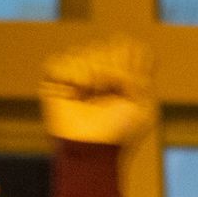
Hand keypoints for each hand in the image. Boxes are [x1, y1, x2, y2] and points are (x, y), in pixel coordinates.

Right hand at [40, 37, 155, 147]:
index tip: (129, 85)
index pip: (128, 45)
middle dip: (111, 68)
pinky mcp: (54, 83)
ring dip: (91, 72)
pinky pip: (59, 62)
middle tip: (108, 91)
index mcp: (122, 75)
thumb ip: (141, 75)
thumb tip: (114, 63)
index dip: (130, 61)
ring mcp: (76, 76)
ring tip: (90, 94)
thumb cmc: (121, 135)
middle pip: (107, 45)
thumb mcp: (143, 105)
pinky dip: (69, 75)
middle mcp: (99, 72)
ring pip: (84, 51)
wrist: (95, 151)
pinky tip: (75, 92)